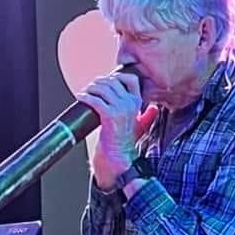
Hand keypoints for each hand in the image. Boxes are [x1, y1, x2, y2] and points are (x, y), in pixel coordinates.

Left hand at [76, 71, 158, 189]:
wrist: (119, 159)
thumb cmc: (125, 144)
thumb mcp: (140, 127)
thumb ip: (147, 117)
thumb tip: (153, 109)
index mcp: (137, 103)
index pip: (130, 79)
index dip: (116, 76)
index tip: (107, 80)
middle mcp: (131, 103)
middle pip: (113, 81)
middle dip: (99, 82)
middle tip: (92, 87)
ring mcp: (120, 109)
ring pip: (103, 88)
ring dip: (91, 88)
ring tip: (86, 92)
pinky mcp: (109, 116)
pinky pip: (95, 100)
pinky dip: (86, 97)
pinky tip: (81, 98)